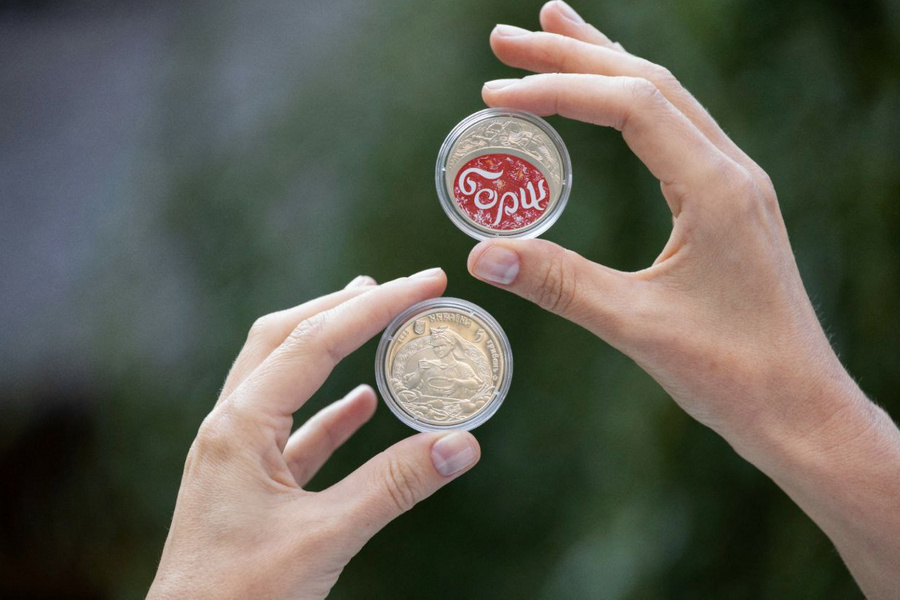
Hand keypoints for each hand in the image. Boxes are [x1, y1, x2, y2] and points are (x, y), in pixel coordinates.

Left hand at [148, 269, 479, 599]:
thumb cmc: (242, 596)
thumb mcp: (325, 538)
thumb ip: (393, 487)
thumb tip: (462, 444)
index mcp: (239, 426)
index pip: (314, 343)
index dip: (374, 306)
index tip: (423, 281)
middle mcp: (232, 427)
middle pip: (284, 339)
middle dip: (340, 307)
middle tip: (394, 287)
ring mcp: (238, 454)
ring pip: (287, 377)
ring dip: (333, 346)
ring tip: (377, 321)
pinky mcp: (251, 484)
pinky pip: (295, 429)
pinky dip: (332, 408)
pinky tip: (364, 403)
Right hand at [467, 2, 899, 596]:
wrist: (799, 407)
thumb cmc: (731, 372)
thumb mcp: (636, 326)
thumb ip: (559, 283)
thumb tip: (480, 255)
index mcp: (715, 188)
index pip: (630, 106)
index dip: (558, 89)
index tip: (494, 94)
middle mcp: (730, 170)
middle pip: (646, 81)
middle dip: (573, 54)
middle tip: (506, 39)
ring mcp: (734, 184)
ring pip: (664, 98)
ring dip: (604, 64)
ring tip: (552, 34)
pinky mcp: (728, 204)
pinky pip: (675, 130)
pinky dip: (630, 103)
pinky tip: (606, 101)